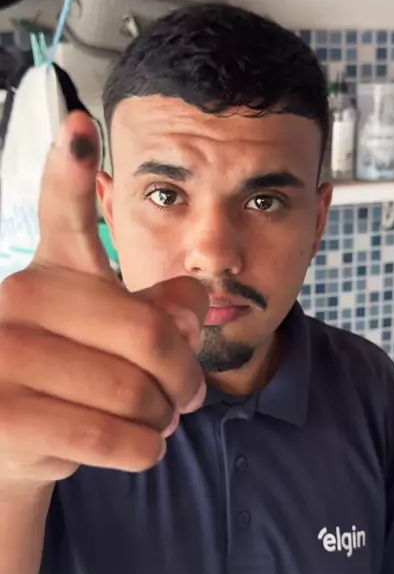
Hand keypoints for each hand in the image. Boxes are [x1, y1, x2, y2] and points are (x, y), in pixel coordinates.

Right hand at [0, 112, 207, 490]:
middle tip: (189, 395)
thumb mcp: (107, 338)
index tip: (79, 124)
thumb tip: (194, 294)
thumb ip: (151, 308)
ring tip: (160, 420)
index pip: (66, 218)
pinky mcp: (6, 421)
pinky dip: (145, 449)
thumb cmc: (69, 381)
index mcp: (42, 275)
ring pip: (136, 393)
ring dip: (165, 418)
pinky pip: (114, 437)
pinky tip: (142, 446)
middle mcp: (13, 305)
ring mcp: (2, 361)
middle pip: (150, 335)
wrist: (15, 444)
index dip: (71, 171)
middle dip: (186, 377)